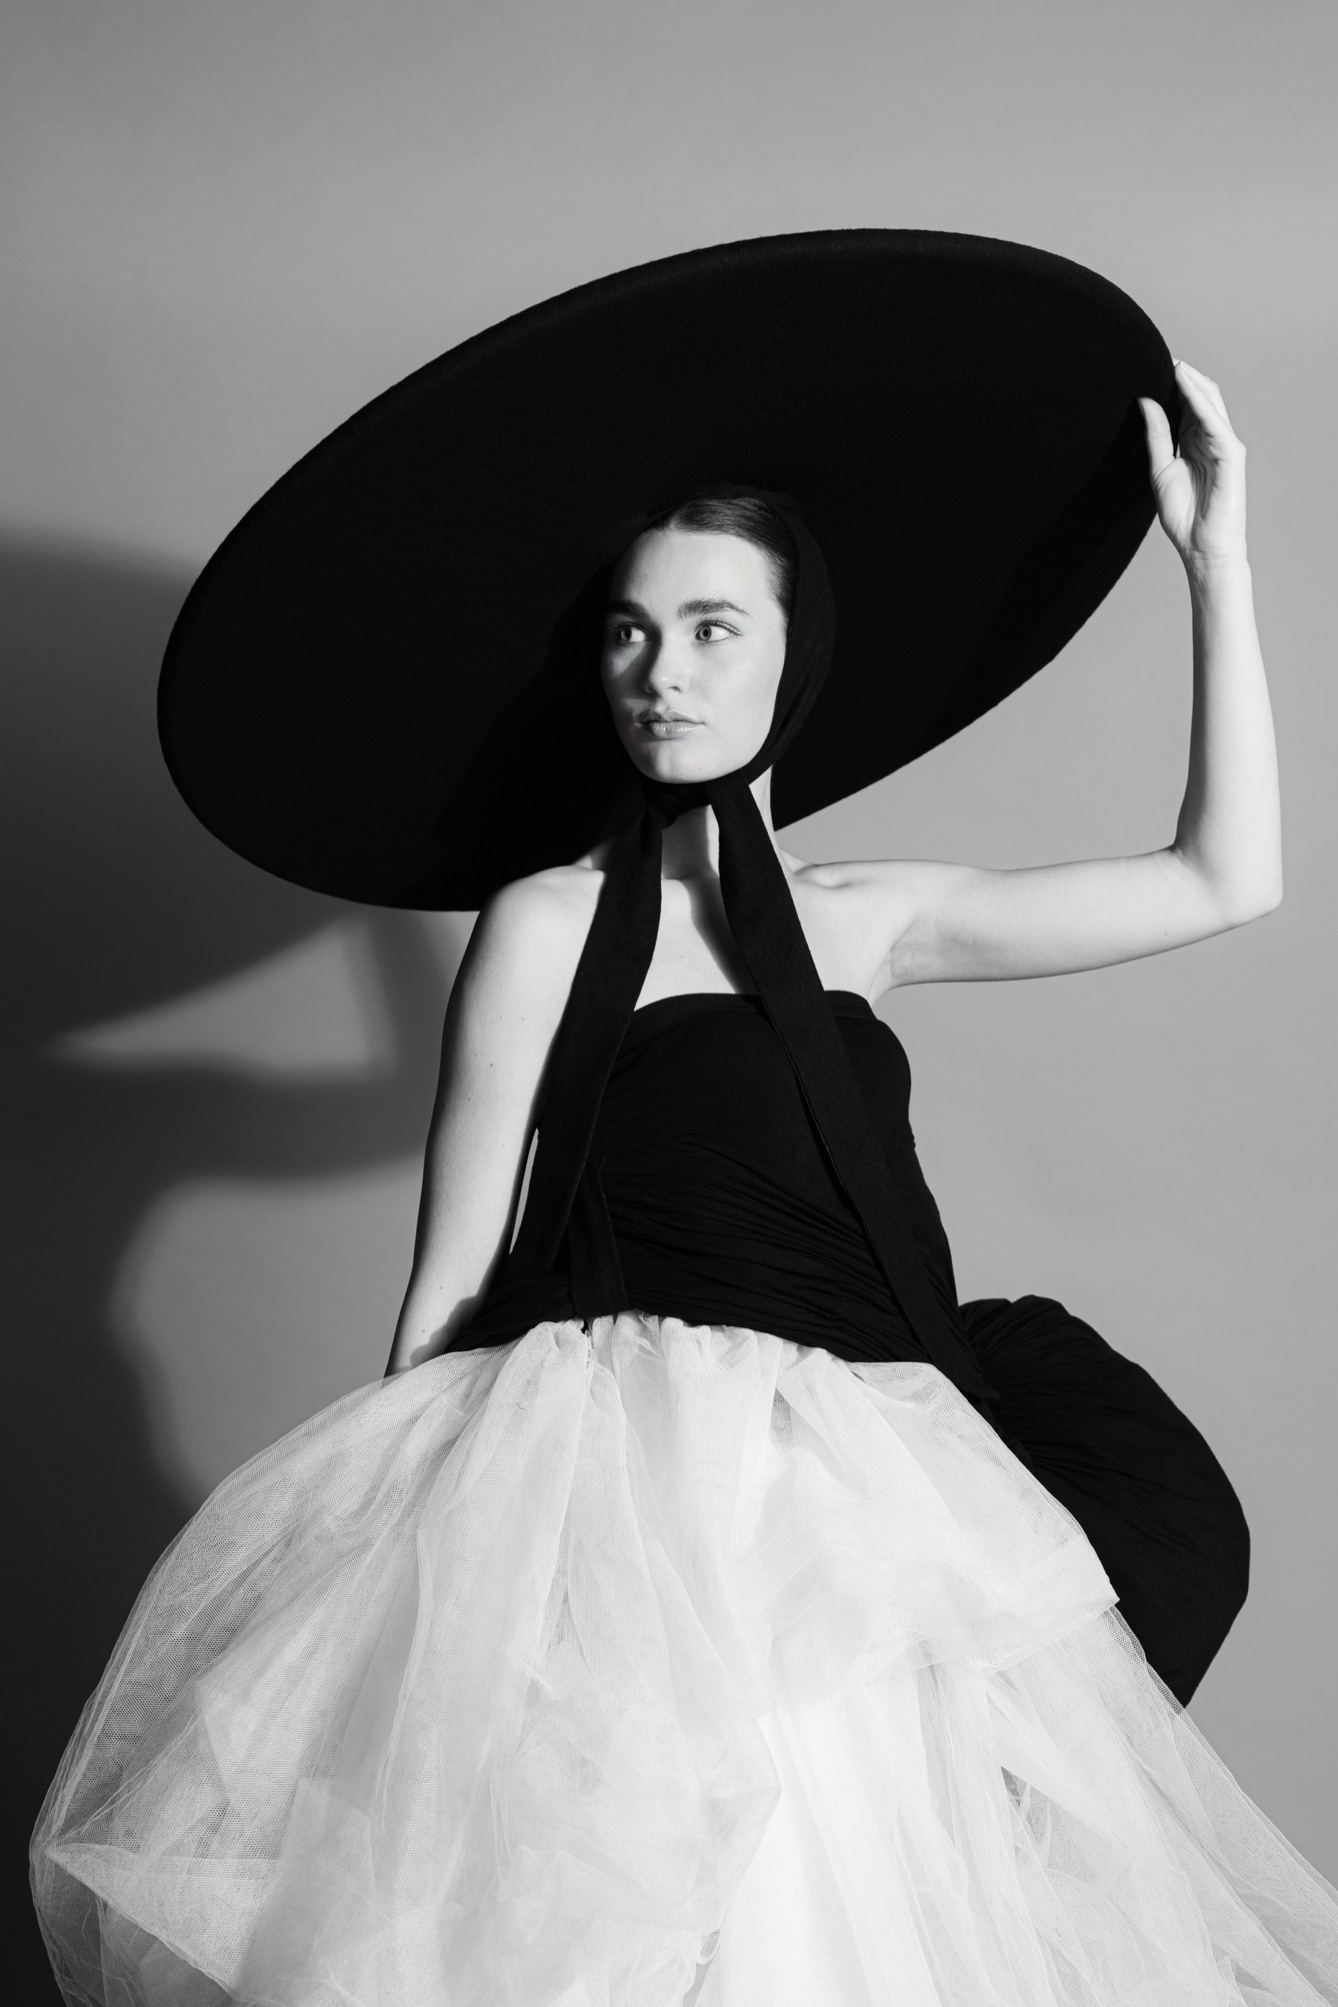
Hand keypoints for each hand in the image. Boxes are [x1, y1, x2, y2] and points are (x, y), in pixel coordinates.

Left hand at [1139, 361, 1246, 576]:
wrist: (1200, 545)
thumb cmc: (1183, 514)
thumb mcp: (1159, 468)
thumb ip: (1155, 435)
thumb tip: (1144, 401)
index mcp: (1193, 440)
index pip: (1184, 404)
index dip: (1171, 385)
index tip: (1150, 365)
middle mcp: (1210, 438)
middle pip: (1200, 397)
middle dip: (1183, 377)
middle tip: (1161, 355)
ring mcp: (1223, 444)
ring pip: (1210, 403)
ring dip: (1192, 382)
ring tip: (1174, 364)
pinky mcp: (1231, 453)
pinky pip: (1215, 421)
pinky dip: (1200, 403)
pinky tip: (1186, 387)